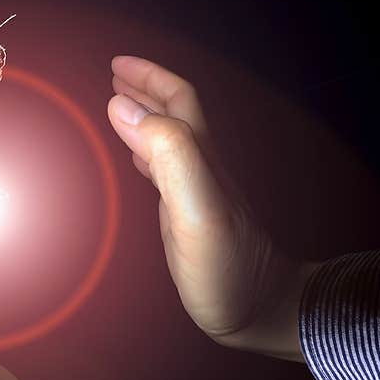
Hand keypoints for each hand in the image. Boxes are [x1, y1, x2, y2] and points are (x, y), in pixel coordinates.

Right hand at [108, 55, 317, 360]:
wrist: (264, 314)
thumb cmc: (229, 269)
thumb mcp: (197, 209)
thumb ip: (168, 156)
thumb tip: (124, 108)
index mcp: (202, 158)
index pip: (178, 100)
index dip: (149, 77)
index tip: (117, 65)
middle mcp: (202, 169)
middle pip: (176, 114)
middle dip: (146, 90)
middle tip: (115, 76)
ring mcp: (198, 193)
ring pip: (170, 139)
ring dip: (145, 118)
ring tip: (120, 107)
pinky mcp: (192, 219)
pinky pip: (166, 172)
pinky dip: (146, 154)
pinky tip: (137, 162)